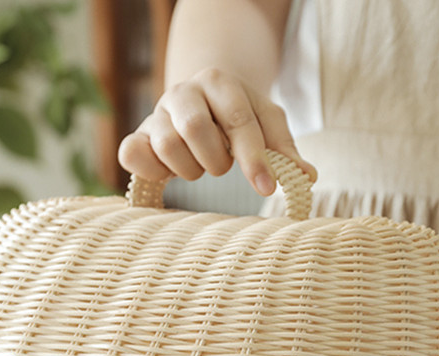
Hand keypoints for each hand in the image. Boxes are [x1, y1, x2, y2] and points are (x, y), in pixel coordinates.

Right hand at [118, 68, 315, 196]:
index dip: (253, 158)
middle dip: (215, 160)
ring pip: (167, 146)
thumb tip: (306, 177)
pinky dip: (151, 171)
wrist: (201, 101)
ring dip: (190, 169)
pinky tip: (169, 173)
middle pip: (194, 128)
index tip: (267, 188)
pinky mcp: (137, 136)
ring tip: (199, 165)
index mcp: (219, 82)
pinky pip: (131, 154)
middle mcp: (183, 92)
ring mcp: (156, 114)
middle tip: (221, 165)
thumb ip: (285, 152)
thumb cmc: (237, 118)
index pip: (237, 121)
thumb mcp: (266, 125)